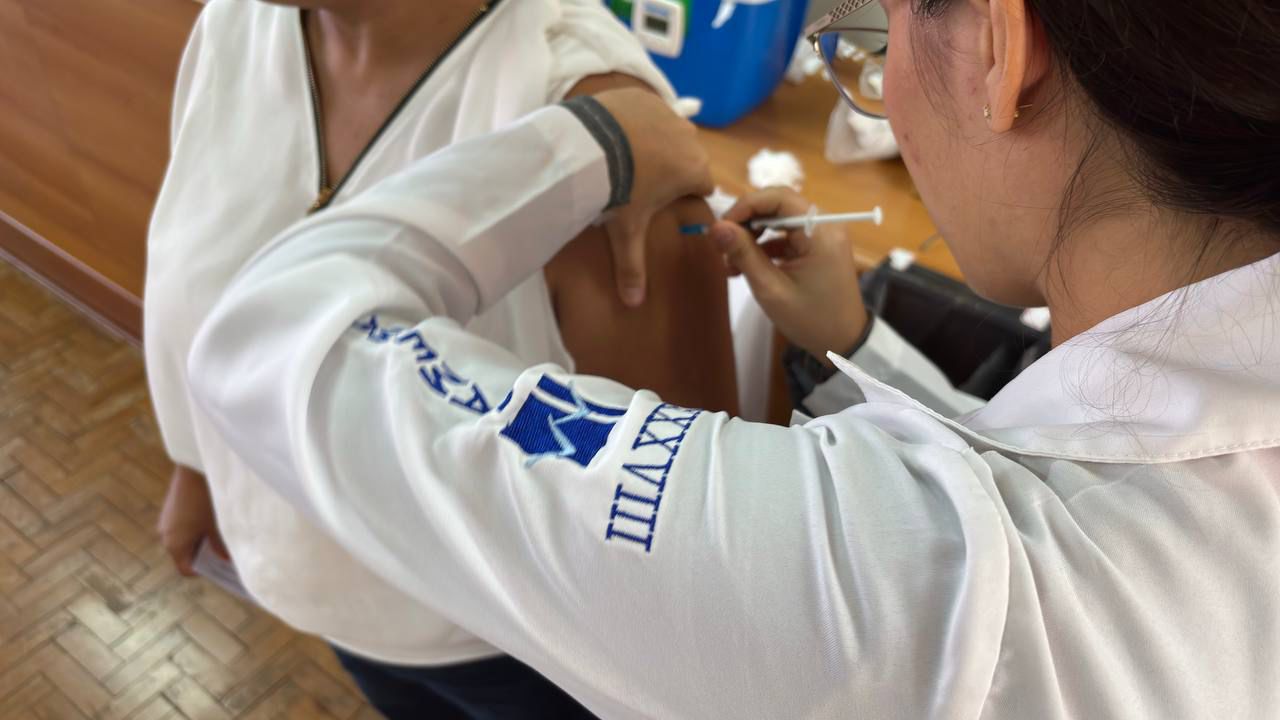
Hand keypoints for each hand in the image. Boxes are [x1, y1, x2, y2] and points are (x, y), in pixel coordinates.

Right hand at [157, 465, 228, 576]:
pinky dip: (195, 528)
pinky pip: (182, 526)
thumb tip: (226, 560)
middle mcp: (164, 535)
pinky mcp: (170, 508)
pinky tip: (212, 519)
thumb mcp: (217, 526)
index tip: (221, 567)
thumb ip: (221, 547)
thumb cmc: (206, 500)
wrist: (194, 468)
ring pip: (184, 539)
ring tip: (221, 535)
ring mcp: (166, 521)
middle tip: (224, 553)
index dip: (204, 572)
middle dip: (204, 555)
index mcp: (174, 545)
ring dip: (200, 540)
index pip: (185, 569)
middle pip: (184, 555)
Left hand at [593, 88, 713, 305]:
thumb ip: (632, 266)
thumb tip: (633, 303)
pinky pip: (647, 110)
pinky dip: (636, 119)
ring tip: (625, 154)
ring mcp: (669, 113)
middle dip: (670, 167)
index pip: (702, 187)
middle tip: (639, 179)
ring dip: (655, 141)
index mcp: (695, 171)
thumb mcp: (626, 230)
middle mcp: (691, 139)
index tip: (661, 200)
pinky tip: (615, 132)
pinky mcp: (646, 96)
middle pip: (687, 157)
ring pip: (669, 132)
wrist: (589, 144)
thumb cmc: (617, 189)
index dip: (683, 195)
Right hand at [712, 187, 868, 360]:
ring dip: (752, 236)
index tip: (721, 226)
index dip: (746, 205)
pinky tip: (746, 267)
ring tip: (731, 263)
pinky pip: (786, 235)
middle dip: (747, 222)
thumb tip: (715, 226)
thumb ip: (743, 254)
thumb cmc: (810, 320)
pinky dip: (765, 247)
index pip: (779, 197)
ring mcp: (823, 235)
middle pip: (778, 205)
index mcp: (821, 232)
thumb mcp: (771, 289)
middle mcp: (826, 225)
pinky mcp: (818, 247)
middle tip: (722, 246)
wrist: (844, 343)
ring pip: (779, 220)